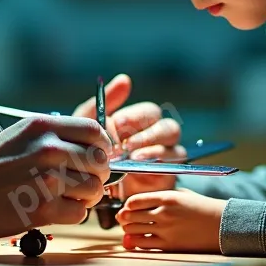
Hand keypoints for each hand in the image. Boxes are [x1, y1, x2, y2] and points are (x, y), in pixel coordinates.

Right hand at [0, 115, 111, 237]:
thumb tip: (96, 147)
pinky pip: (80, 213)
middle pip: (100, 161)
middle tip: (82, 182)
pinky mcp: (43, 208)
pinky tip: (53, 209)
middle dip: (96, 174)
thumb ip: (57, 136)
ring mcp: (47, 179)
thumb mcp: (22, 134)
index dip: (102, 146)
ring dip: (85, 197)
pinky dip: (71, 214)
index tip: (96, 157)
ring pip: (94, 189)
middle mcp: (48, 148)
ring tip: (65, 197)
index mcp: (43, 126)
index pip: (95, 131)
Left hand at [72, 73, 185, 196]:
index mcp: (139, 123)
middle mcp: (155, 138)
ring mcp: (163, 158)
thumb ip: (104, 102)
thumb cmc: (90, 152)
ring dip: (154, 148)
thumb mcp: (90, 125)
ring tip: (132, 155)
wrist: (90, 185)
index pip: (150, 112)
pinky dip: (158, 164)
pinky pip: (173, 167)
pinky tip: (138, 166)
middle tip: (126, 142)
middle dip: (148, 133)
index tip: (118, 123)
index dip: (136, 116)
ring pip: (176, 147)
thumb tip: (125, 79)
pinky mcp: (166, 177)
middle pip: (169, 127)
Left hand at [115, 189, 226, 252]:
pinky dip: (135, 242)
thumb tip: (136, 204)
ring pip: (134, 230)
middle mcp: (164, 213)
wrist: (220, 225)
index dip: (127, 205)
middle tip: (125, 218)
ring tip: (131, 228)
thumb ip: (158, 197)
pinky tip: (136, 239)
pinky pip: (143, 244)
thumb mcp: (180, 194)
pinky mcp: (169, 246)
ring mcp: (166, 230)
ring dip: (128, 229)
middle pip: (130, 216)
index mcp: (166, 198)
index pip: (134, 201)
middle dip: (124, 218)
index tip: (128, 207)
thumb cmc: (200, 207)